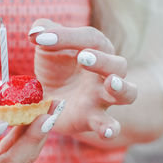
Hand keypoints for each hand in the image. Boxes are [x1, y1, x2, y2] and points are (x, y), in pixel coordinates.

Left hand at [28, 19, 136, 141]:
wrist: (50, 99)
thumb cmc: (54, 68)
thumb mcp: (47, 47)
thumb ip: (43, 31)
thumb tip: (35, 31)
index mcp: (95, 50)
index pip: (88, 38)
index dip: (66, 36)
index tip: (39, 40)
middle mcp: (105, 73)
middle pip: (117, 64)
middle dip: (102, 60)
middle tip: (82, 57)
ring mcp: (102, 98)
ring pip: (126, 93)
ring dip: (120, 88)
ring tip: (110, 83)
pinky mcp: (93, 119)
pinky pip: (109, 125)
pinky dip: (110, 128)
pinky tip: (106, 131)